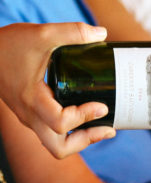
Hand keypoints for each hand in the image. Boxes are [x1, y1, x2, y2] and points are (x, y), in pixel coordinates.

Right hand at [0, 22, 115, 158]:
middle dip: (87, 140)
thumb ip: (71, 33)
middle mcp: (30, 115)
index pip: (60, 122)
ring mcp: (30, 118)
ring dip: (80, 140)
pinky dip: (71, 132)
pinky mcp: (32, 115)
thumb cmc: (8, 45)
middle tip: (108, 129)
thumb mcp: (41, 34)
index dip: (84, 117)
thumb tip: (101, 33)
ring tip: (102, 128)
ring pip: (55, 145)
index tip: (101, 106)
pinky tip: (87, 118)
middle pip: (59, 147)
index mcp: (32, 100)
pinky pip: (52, 133)